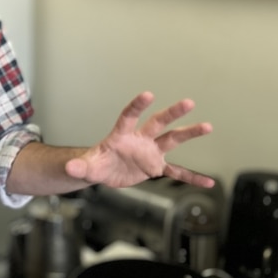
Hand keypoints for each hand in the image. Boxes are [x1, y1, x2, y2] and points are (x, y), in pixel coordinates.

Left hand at [65, 91, 213, 188]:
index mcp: (122, 135)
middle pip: (158, 122)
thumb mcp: (87, 167)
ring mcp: (150, 152)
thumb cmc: (96, 164)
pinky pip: (176, 172)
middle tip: (188, 102)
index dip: (137, 106)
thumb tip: (70, 169)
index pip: (129, 116)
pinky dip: (191, 177)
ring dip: (189, 133)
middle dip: (172, 113)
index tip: (147, 95)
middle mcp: (140, 139)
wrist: (105, 171)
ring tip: (207, 126)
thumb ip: (80, 167)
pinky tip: (207, 182)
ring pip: (172, 139)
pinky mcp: (156, 167)